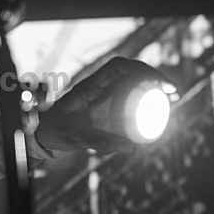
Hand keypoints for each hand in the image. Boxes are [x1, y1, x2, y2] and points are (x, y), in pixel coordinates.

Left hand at [36, 57, 169, 154]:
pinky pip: (128, 92)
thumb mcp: (76, 138)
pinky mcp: (104, 102)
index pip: (118, 66)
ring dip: (152, 83)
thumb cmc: (55, 132)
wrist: (41, 132)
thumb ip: (99, 143)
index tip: (159, 83)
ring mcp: (101, 92)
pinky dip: (144, 94)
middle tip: (173, 93)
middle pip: (130, 70)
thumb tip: (133, 148)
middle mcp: (97, 85)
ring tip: (172, 97)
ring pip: (131, 79)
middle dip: (155, 76)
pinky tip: (157, 105)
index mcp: (89, 86)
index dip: (142, 69)